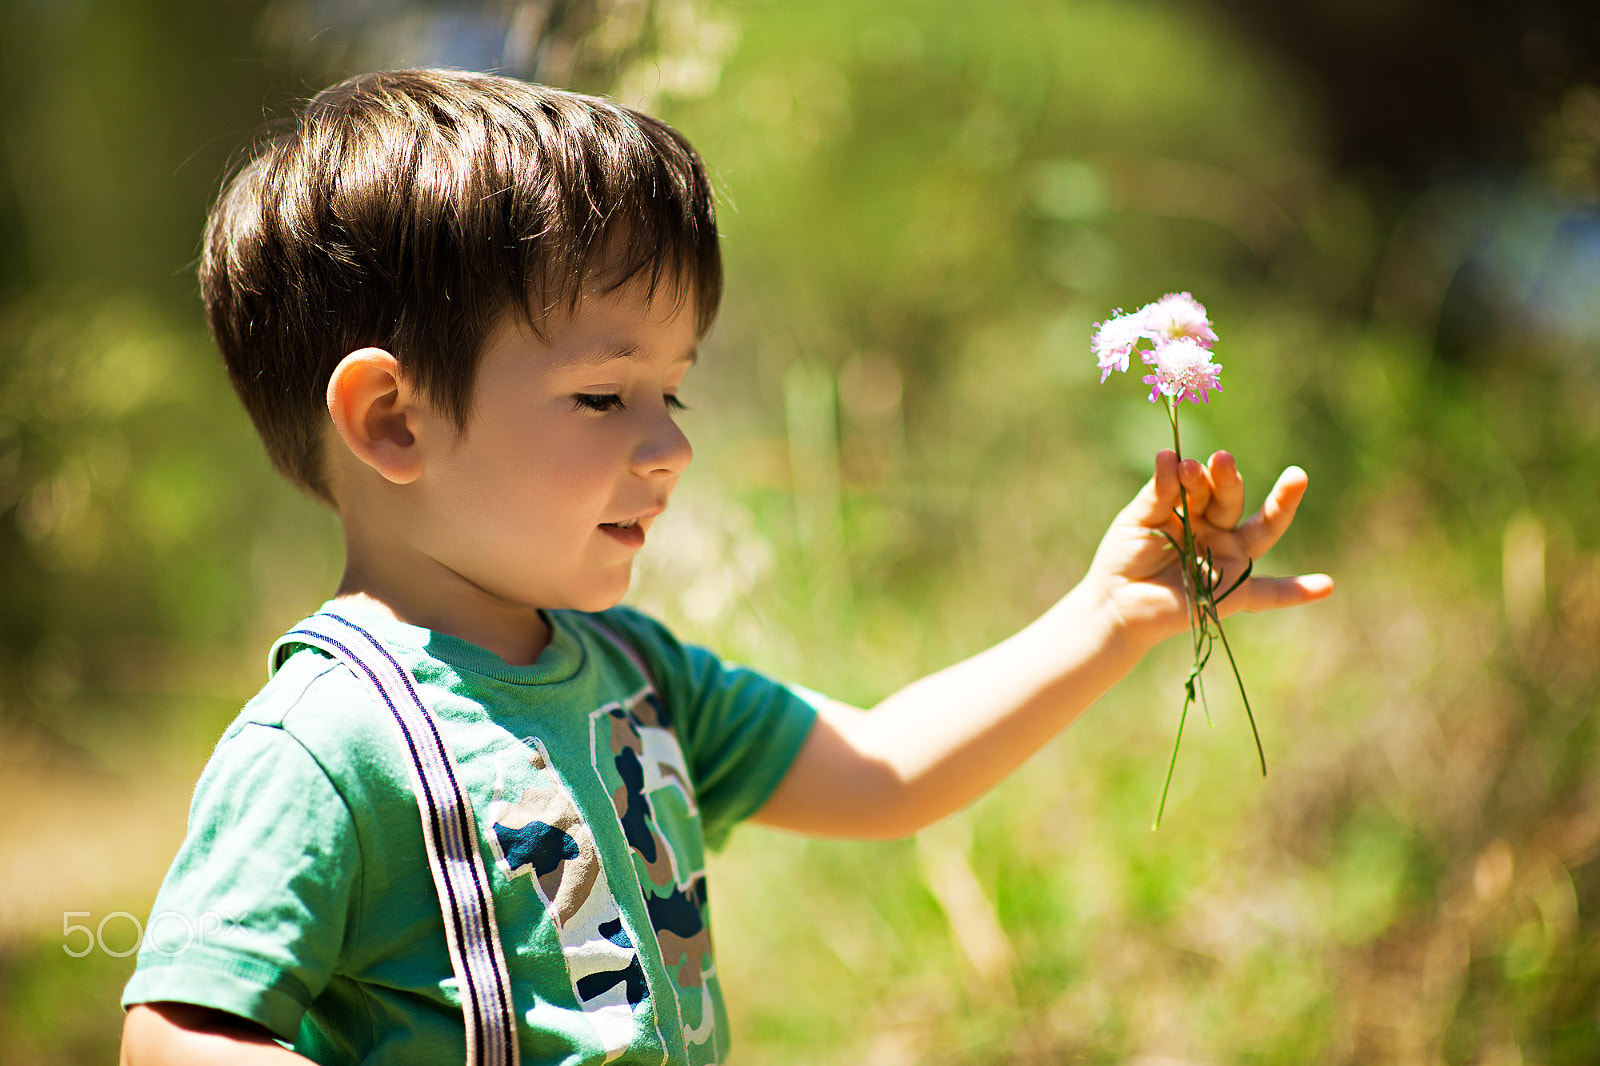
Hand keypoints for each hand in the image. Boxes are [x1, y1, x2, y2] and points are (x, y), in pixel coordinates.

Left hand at [1085, 449, 1333, 648]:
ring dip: (1280, 504)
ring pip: (1260, 530)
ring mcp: (1228, 560)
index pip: (1204, 485)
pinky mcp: (1231, 594)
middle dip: (1226, 480)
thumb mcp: (1138, 518)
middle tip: (1220, 460)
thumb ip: (1158, 493)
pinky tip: (1325, 586)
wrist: (1114, 602)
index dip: (1196, 475)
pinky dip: (1295, 592)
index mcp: (1195, 509)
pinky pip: (1268, 594)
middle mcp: (1216, 530)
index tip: (1181, 464)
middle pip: (1230, 501)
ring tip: (1296, 476)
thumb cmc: (1125, 556)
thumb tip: (1169, 456)